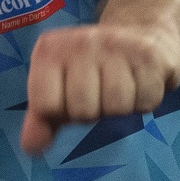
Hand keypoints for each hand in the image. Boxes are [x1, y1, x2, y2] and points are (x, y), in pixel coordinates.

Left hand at [21, 20, 179, 154]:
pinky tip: (140, 82)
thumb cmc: (93, 70)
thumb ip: (41, 120)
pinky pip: (145, 101)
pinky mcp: (147, 54)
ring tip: (121, 87)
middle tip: (101, 92)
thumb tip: (32, 148)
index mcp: (50, 50)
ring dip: (121, 109)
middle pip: (83, 111)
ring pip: (116, 107)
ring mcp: (115, 45)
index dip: (63, 112)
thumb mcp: (60, 90)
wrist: (140, 32)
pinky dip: (144, 102)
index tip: (71, 96)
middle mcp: (80, 42)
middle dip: (94, 112)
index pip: (46, 106)